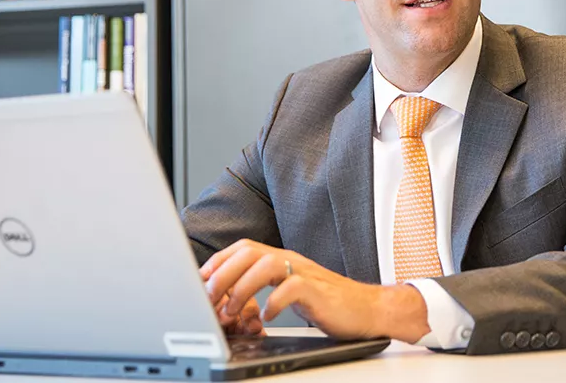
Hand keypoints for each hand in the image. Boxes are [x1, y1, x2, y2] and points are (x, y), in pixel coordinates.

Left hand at [199, 239, 429, 342]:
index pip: (242, 248)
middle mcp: (290, 260)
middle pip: (249, 251)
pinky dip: (273, 302)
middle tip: (209, 297)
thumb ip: (261, 288)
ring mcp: (305, 272)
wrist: (366, 309)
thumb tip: (224, 300)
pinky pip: (291, 288)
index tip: (199, 281)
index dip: (218, 262)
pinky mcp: (318, 290)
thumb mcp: (287, 291)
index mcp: (281, 258)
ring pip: (266, 264)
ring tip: (231, 310)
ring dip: (242, 287)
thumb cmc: (326, 302)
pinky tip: (266, 317)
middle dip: (223, 273)